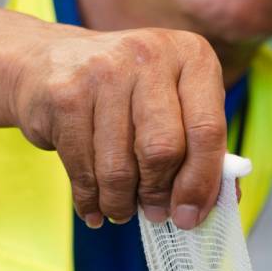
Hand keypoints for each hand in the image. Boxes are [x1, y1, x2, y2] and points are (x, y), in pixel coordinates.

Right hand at [8, 25, 226, 229]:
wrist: (49, 62)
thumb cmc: (126, 91)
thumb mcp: (174, 102)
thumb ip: (201, 146)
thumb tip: (222, 201)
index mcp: (191, 56)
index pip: (208, 130)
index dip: (201, 183)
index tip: (190, 216)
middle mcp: (150, 55)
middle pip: (163, 150)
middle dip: (157, 194)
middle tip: (153, 213)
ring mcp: (103, 71)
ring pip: (119, 167)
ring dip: (120, 202)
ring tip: (119, 210)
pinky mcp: (65, 94)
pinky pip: (83, 168)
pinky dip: (89, 199)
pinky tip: (93, 206)